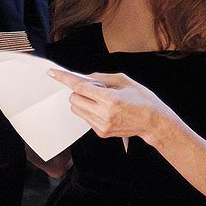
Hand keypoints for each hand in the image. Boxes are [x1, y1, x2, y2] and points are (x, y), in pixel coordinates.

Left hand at [48, 69, 164, 141]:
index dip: (64, 78)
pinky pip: (84, 117)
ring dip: (82, 100)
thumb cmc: (141, 98)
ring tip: (100, 99)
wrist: (153, 121)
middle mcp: (103, 114)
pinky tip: (103, 109)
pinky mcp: (101, 132)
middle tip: (94, 89)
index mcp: (109, 99)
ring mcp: (101, 125)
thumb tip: (85, 77)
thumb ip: (101, 77)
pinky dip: (89, 110)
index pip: (79, 87)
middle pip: (74, 98)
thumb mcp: (123, 80)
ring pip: (77, 109)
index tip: (52, 73)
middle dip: (79, 91)